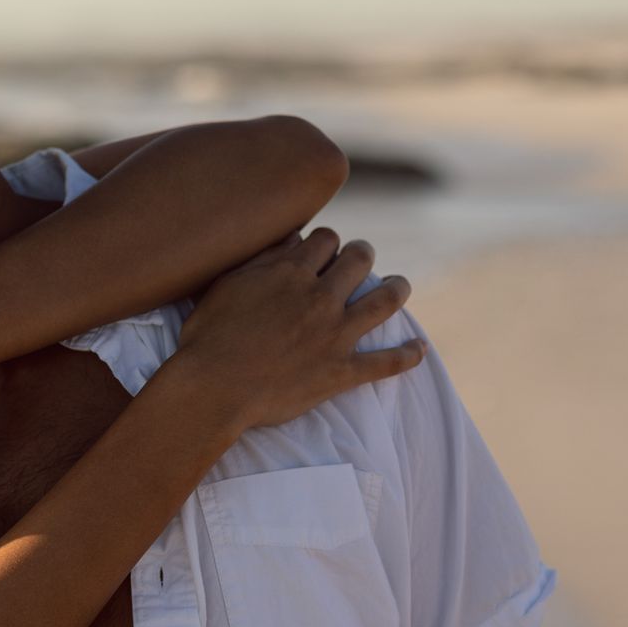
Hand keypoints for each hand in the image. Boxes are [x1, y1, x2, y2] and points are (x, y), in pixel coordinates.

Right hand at [174, 227, 424, 432]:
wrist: (214, 387)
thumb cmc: (208, 335)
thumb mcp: (226, 285)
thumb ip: (262, 259)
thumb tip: (291, 239)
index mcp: (291, 273)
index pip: (325, 239)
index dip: (327, 241)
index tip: (323, 249)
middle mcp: (321, 298)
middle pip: (359, 260)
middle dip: (362, 254)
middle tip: (361, 257)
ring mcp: (335, 335)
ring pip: (384, 301)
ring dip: (396, 288)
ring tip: (398, 285)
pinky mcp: (341, 372)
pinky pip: (387, 363)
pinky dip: (408, 355)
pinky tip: (419, 348)